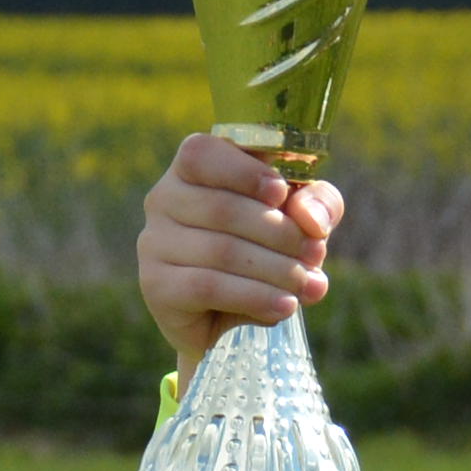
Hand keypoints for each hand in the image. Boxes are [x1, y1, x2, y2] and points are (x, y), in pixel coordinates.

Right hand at [138, 128, 341, 377]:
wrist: (231, 317)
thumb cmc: (266, 249)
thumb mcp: (302, 218)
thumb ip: (317, 204)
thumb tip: (310, 219)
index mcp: (193, 168)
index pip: (202, 154)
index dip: (243, 171)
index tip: (281, 193)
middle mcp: (164, 199)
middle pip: (222, 208)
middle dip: (280, 233)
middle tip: (315, 254)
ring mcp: (153, 242)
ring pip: (220, 251)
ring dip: (275, 270)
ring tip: (310, 286)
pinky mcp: (155, 285)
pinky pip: (207, 287)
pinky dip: (254, 297)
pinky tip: (284, 307)